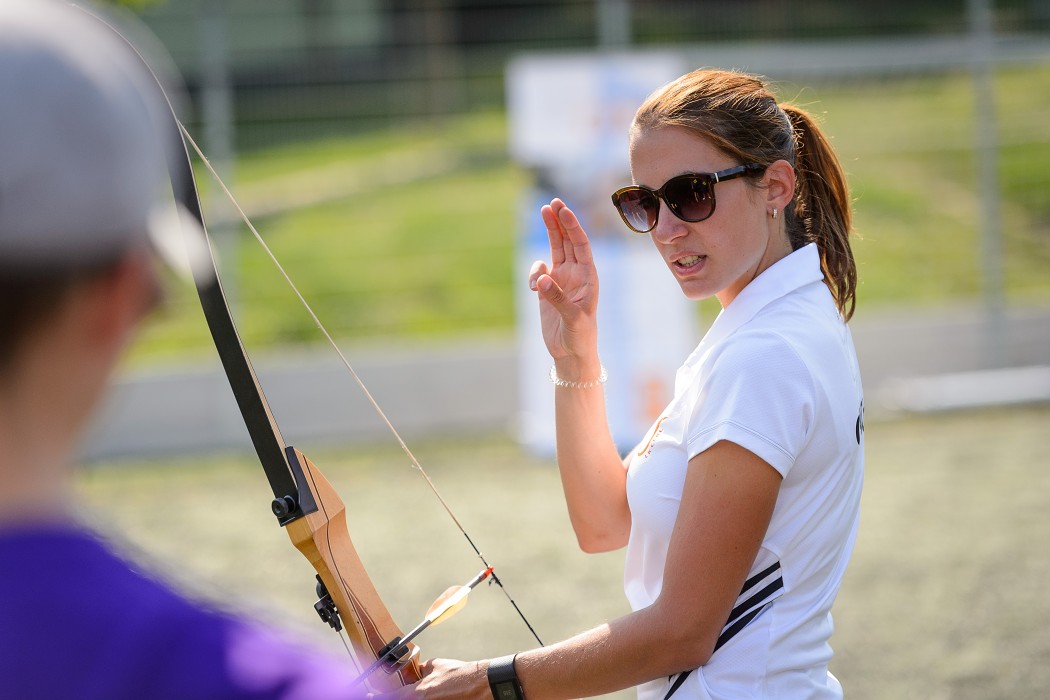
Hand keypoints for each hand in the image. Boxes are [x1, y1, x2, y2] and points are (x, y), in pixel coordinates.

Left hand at [367, 658, 488, 699]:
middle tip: (390, 691)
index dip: (375, 696)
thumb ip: (421, 670)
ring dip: (409, 697)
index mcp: (417, 694)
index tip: (367, 694)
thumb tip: (415, 672)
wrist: (481, 685)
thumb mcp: (436, 666)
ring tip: (418, 691)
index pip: (387, 698)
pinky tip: (430, 694)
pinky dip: (424, 698)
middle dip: (393, 696)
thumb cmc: (460, 675)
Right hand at [529, 199, 599, 368]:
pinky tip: (533, 289)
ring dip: (550, 230)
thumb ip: (557, 298)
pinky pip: (539, 271)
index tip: (564, 210)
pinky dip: (534, 273)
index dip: (573, 226)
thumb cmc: (580, 336)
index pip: (581, 245)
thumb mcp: (573, 318)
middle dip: (561, 220)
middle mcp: (576, 274)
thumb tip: (540, 280)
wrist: (571, 352)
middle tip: (553, 201)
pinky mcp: (547, 289)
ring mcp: (561, 280)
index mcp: (589, 277)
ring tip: (544, 211)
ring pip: (555, 248)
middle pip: (569, 240)